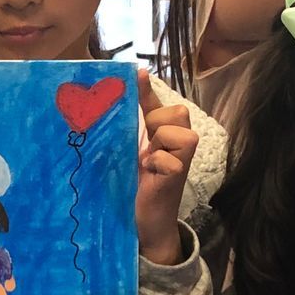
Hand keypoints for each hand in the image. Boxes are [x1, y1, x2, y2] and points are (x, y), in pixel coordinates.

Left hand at [136, 70, 197, 266]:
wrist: (145, 221)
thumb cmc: (134, 186)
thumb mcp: (128, 152)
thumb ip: (127, 128)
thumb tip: (111, 100)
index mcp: (163, 134)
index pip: (158, 104)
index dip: (147, 89)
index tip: (137, 73)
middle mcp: (178, 142)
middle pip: (176, 112)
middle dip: (157, 121)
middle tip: (147, 144)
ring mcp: (183, 158)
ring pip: (175, 131)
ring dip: (158, 143)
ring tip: (149, 162)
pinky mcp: (180, 174)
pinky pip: (170, 158)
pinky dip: (157, 163)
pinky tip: (151, 174)